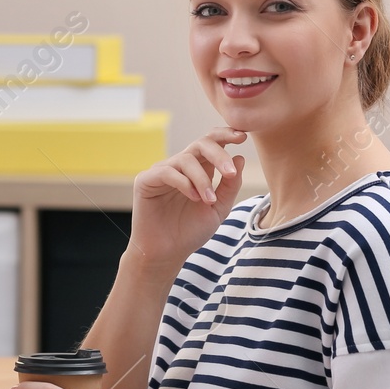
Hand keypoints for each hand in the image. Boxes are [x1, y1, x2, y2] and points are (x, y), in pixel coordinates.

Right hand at [127, 126, 247, 269]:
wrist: (167, 253)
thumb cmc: (190, 231)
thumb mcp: (218, 209)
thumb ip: (230, 185)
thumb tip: (239, 157)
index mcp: (199, 169)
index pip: (211, 142)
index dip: (225, 135)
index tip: (243, 137)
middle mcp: (180, 166)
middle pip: (200, 144)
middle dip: (219, 155)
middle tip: (230, 173)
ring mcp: (162, 171)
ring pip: (186, 159)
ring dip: (202, 179)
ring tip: (209, 200)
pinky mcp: (146, 180)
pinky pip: (167, 171)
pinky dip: (184, 183)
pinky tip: (194, 198)